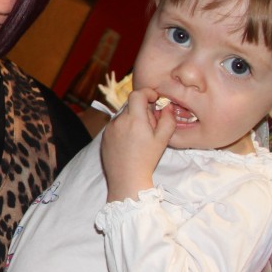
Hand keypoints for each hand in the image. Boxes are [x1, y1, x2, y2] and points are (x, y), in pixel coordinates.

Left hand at [100, 86, 175, 202]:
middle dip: (142, 110)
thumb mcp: (163, 140)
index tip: (154, 98)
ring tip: (140, 138)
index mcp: (134, 119)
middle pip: (131, 105)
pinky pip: (116, 125)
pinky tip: (129, 143)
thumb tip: (166, 106)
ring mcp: (109, 129)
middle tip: (151, 126)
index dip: (147, 93)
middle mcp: (119, 121)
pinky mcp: (104, 136)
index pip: (137, 94)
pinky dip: (124, 128)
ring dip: (133, 119)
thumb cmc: (146, 160)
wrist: (126, 178)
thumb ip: (168, 119)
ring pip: (123, 115)